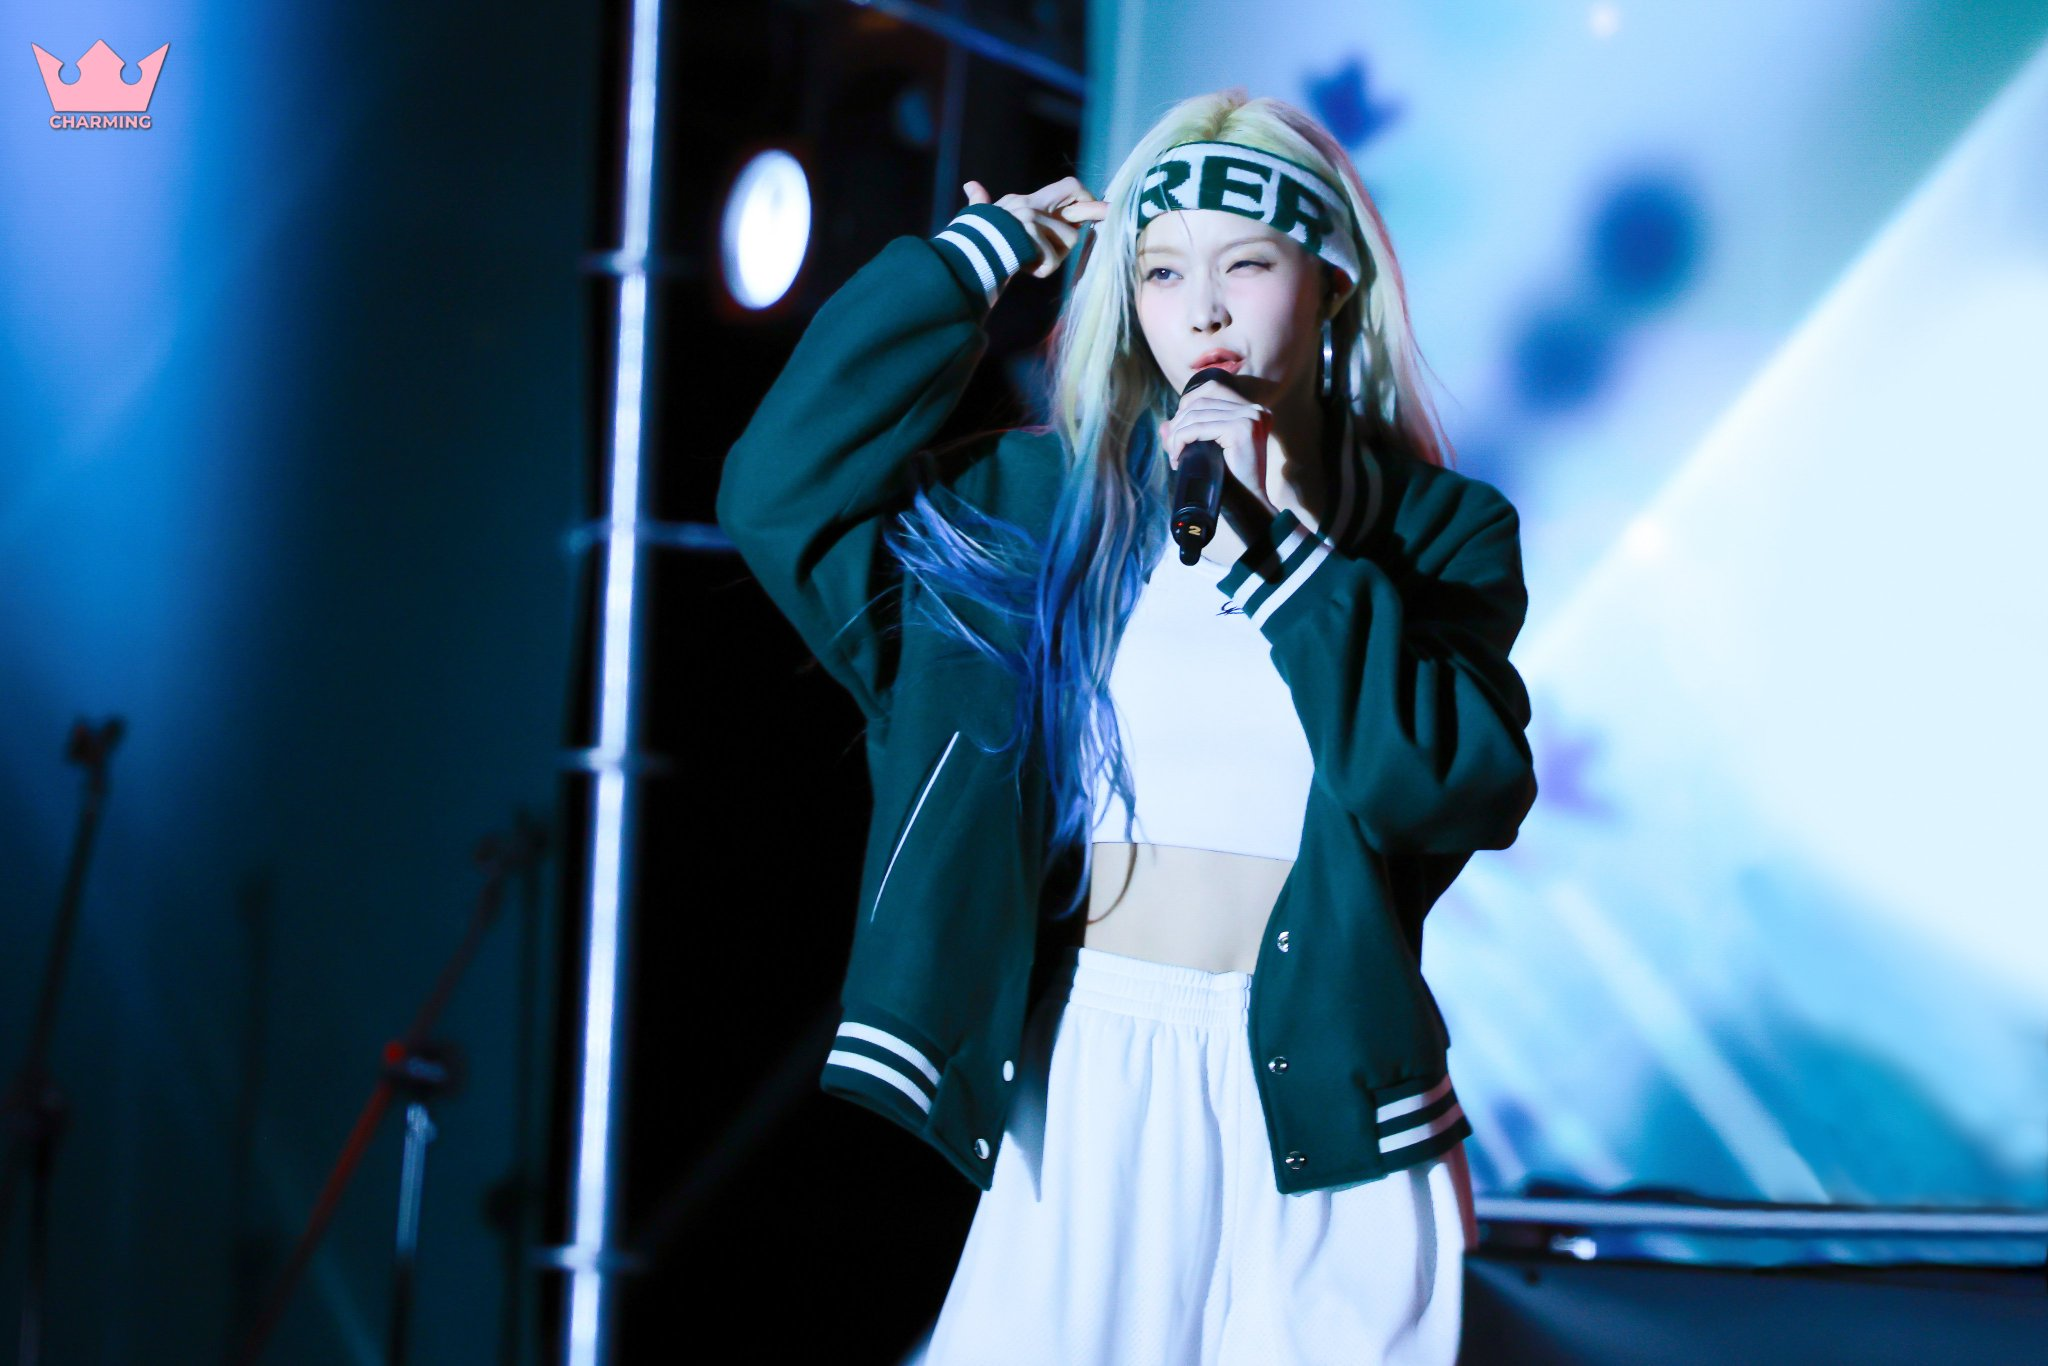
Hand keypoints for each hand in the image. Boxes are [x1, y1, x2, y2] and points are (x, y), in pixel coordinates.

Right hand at [963, 176, 1108, 278]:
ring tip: (1028, 260)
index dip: (1086, 199)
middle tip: (1076, 235)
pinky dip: (1040, 270)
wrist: (962, 256)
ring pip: (1068, 240)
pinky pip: (1052, 259)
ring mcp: (1029, 218)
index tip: (1096, 212)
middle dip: (1087, 218)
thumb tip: (971, 186)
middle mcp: (1029, 204)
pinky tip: (1023, 268)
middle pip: (1077, 206)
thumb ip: (982, 202)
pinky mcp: (1028, 234)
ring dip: (1053, 258)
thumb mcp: (983, 219)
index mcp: (1025, 201)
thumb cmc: (975, 242)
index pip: (1069, 186)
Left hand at [1160, 377, 1280, 533]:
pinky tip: (1177, 456)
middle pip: (1201, 402)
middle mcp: (1255, 410)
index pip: (1212, 389)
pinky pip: (1197, 428)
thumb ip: (1189, 435)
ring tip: (1174, 455)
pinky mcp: (1240, 429)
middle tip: (1172, 447)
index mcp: (1253, 411)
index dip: (1188, 403)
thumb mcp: (1210, 452)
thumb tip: (1164, 426)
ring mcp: (1250, 418)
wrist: (1249, 505)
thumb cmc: (1232, 481)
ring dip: (1177, 434)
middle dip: (1178, 423)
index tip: (1178, 429)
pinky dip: (1181, 440)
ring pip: (1196, 415)